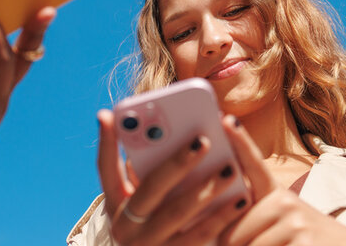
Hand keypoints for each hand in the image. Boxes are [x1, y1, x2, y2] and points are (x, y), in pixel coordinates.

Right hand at [97, 112, 250, 245]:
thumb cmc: (150, 220)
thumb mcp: (136, 198)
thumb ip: (142, 167)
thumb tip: (140, 123)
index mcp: (115, 203)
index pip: (105, 168)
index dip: (106, 142)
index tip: (108, 113)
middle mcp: (125, 225)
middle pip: (150, 188)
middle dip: (177, 163)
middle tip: (203, 140)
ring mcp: (148, 244)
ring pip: (177, 214)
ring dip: (205, 189)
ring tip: (229, 169)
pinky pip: (199, 236)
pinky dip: (221, 217)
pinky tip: (240, 199)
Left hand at [219, 117, 345, 245]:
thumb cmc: (305, 239)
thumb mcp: (284, 220)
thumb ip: (255, 212)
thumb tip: (219, 223)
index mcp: (276, 194)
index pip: (253, 164)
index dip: (239, 142)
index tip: (226, 118)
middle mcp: (285, 203)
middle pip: (233, 231)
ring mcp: (295, 223)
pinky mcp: (302, 243)